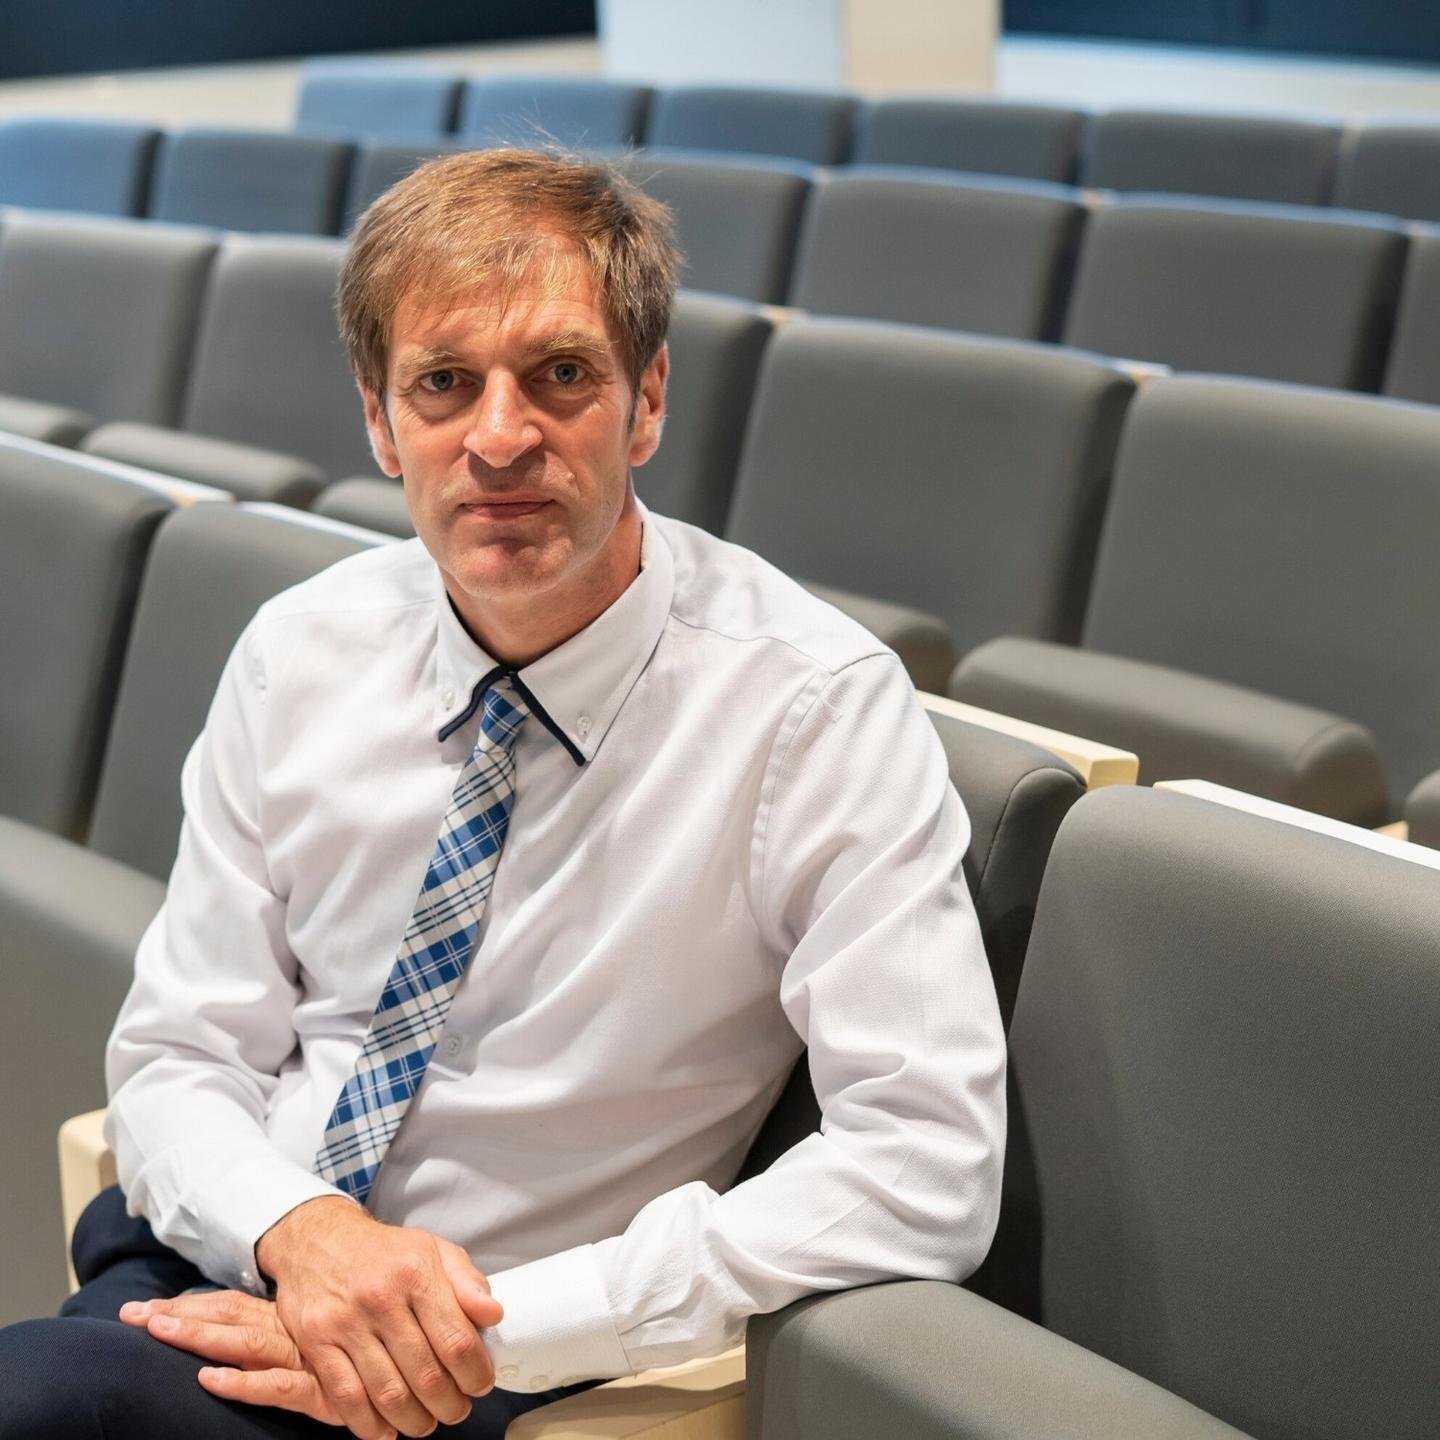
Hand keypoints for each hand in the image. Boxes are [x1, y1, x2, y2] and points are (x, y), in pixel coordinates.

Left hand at [120, 1290, 346, 1428]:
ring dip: (200, 1336)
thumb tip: (234, 1328)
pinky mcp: (321, 1391)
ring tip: (159, 1330)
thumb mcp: (318, 1335)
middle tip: (131, 1314)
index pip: (228, 1306)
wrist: (408, 1370)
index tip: (140, 1309)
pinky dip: (243, 1383)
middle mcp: (291, 1331)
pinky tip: (211, 1379)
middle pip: (226, 1317)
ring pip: (245, 1343)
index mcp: (286, 1318)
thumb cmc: (362, 1351)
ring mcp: (304, 1359)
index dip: (185, 1306)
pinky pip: (277, 1387)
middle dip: (177, 1315)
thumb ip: (283, 1330)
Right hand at [254, 1197, 502, 1438]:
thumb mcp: (433, 1250)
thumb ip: (467, 1282)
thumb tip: (493, 1315)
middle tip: (457, 1410)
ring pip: (388, 1393)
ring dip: (414, 1420)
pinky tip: (387, 1429)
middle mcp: (381, 1298)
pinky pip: (347, 1398)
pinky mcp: (316, 1343)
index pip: (456, 1340)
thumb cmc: (384, 1252)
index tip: (480, 1384)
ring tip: (427, 1422)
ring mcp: (345, 1323)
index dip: (474, 1373)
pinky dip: (370, 1425)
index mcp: (416, 1273)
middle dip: (449, 1404)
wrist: (318, 1240)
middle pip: (425, 1374)